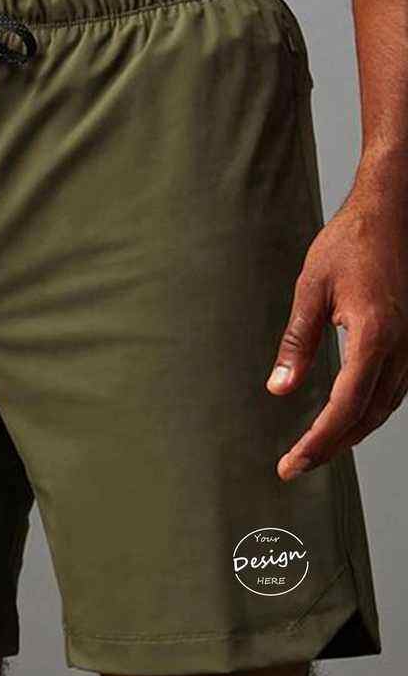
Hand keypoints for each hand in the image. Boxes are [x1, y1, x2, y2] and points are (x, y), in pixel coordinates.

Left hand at [267, 153, 407, 480]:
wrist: (394, 210)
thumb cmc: (351, 243)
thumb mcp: (311, 290)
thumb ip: (297, 343)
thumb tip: (280, 389)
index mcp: (376, 336)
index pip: (344, 407)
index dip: (317, 441)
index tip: (291, 464)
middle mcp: (402, 348)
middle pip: (367, 416)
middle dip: (331, 446)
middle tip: (297, 465)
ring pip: (384, 407)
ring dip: (351, 432)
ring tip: (317, 449)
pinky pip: (393, 389)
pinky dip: (368, 411)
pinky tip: (349, 416)